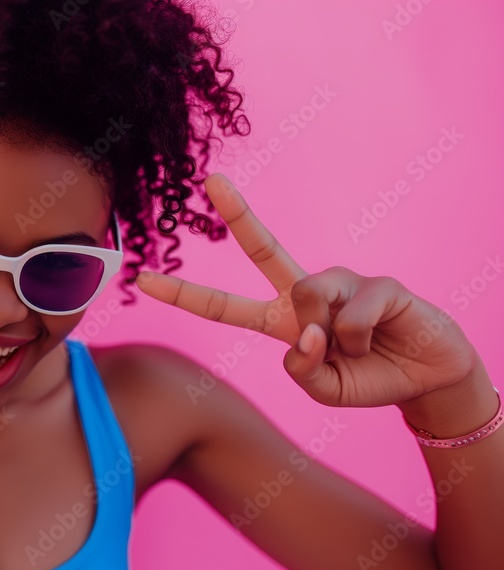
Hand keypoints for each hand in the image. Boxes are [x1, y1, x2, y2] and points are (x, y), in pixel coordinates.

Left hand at [135, 174, 477, 407]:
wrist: (425, 380)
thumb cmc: (367, 379)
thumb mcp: (323, 390)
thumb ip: (302, 370)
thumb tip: (306, 330)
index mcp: (281, 320)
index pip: (223, 308)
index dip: (184, 294)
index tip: (143, 279)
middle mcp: (305, 293)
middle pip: (264, 248)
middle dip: (238, 213)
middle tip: (210, 180)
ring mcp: (341, 283)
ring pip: (310, 296)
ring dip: (330, 337)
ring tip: (357, 348)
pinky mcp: (378, 282)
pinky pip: (351, 313)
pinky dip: (360, 338)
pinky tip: (379, 337)